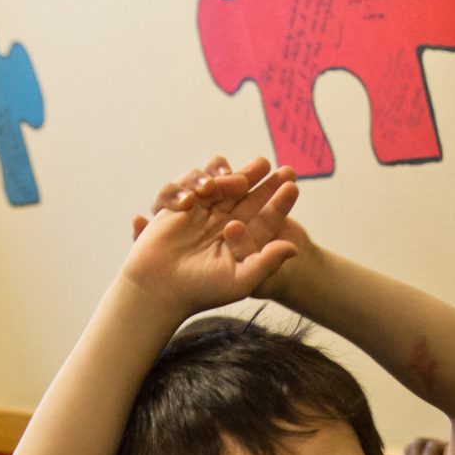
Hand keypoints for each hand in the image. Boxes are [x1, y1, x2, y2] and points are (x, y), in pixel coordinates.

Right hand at [123, 156, 300, 314]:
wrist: (158, 289)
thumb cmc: (201, 291)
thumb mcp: (241, 280)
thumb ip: (268, 262)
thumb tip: (295, 248)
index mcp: (243, 241)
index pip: (265, 216)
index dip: (279, 202)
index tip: (292, 186)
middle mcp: (224, 223)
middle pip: (245, 192)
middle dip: (257, 176)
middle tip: (270, 164)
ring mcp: (201, 212)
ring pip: (217, 181)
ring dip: (226, 176)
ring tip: (233, 182)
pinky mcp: (177, 206)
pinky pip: (186, 184)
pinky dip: (189, 185)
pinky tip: (191, 200)